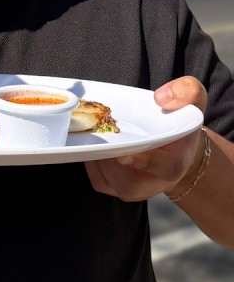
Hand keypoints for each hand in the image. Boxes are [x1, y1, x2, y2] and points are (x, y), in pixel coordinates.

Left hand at [85, 77, 207, 201]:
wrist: (176, 149)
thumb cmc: (180, 125)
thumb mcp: (192, 103)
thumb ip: (186, 92)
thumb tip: (161, 97)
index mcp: (174, 163)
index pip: (159, 166)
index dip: (140, 161)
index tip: (122, 154)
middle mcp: (153, 182)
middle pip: (123, 176)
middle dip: (105, 154)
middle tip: (95, 131)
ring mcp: (133, 189)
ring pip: (105, 177)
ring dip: (95, 154)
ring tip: (93, 133)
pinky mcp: (115, 188)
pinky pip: (96, 178)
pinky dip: (90, 160)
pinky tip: (92, 143)